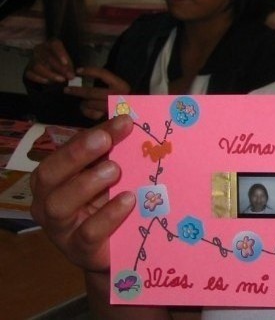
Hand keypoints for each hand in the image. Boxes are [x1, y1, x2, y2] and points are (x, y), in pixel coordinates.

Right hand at [24, 38, 74, 83]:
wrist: (47, 64)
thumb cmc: (60, 60)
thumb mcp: (66, 60)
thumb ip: (69, 67)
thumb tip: (71, 76)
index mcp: (51, 43)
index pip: (55, 45)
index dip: (60, 53)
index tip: (65, 63)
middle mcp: (40, 49)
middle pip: (48, 58)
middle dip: (60, 68)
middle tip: (69, 76)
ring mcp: (33, 58)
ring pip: (38, 66)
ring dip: (51, 74)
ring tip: (61, 79)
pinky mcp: (28, 68)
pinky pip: (30, 74)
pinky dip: (39, 79)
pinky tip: (49, 81)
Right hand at [30, 115, 135, 273]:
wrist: (118, 251)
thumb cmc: (108, 204)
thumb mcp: (107, 176)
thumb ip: (111, 152)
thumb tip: (128, 121)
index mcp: (53, 178)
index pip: (64, 151)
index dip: (88, 135)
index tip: (122, 121)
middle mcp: (48, 202)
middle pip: (49, 175)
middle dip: (77, 154)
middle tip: (105, 140)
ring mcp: (61, 229)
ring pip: (59, 204)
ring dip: (87, 183)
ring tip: (115, 170)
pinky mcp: (79, 250)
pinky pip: (88, 233)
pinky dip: (108, 215)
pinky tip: (128, 200)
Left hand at [64, 66, 131, 120]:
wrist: (132, 115)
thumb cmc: (123, 99)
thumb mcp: (118, 87)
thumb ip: (107, 82)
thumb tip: (85, 75)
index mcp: (121, 85)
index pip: (103, 74)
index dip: (89, 71)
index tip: (78, 71)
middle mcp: (117, 97)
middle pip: (91, 92)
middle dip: (77, 90)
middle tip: (66, 89)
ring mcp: (112, 109)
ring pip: (90, 104)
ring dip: (84, 102)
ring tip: (83, 102)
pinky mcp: (108, 119)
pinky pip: (91, 114)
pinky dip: (87, 112)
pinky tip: (88, 110)